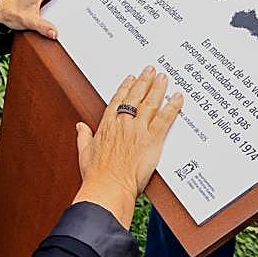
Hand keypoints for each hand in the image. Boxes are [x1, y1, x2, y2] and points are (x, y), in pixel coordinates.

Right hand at [72, 67, 183, 227]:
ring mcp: (138, 130)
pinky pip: (165, 119)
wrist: (109, 186)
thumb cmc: (97, 174)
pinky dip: (172, 107)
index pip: (117, 100)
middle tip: (150, 70)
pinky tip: (177, 98)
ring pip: (150, 103)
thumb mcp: (85, 152)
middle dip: (143, 81)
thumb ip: (83, 137)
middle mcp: (122, 123)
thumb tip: (80, 127)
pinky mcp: (151, 140)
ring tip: (163, 77)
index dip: (125, 87)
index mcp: (106, 125)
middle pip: (135, 96)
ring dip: (157, 88)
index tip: (130, 78)